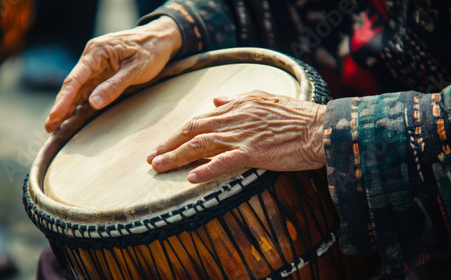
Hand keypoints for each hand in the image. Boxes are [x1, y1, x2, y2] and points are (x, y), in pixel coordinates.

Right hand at [45, 16, 181, 131]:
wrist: (161, 38)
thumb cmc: (151, 51)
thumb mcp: (136, 69)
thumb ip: (115, 86)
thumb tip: (93, 103)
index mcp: (97, 51)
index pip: (76, 78)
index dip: (64, 99)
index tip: (55, 115)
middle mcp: (92, 57)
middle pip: (72, 85)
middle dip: (60, 107)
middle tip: (49, 128)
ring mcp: (96, 65)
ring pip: (78, 89)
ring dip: (67, 107)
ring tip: (54, 127)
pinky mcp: (102, 72)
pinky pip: (88, 89)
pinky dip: (79, 102)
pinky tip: (70, 116)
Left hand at [147, 91, 326, 182]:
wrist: (319, 127)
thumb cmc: (295, 115)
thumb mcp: (262, 98)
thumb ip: (235, 100)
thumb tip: (215, 100)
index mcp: (235, 107)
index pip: (199, 120)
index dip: (178, 133)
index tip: (164, 144)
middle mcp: (233, 119)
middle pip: (192, 131)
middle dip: (168, 145)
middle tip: (151, 159)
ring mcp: (242, 136)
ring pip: (201, 145)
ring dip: (176, 156)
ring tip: (159, 167)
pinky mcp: (254, 152)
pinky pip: (225, 161)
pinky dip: (207, 169)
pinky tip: (191, 177)